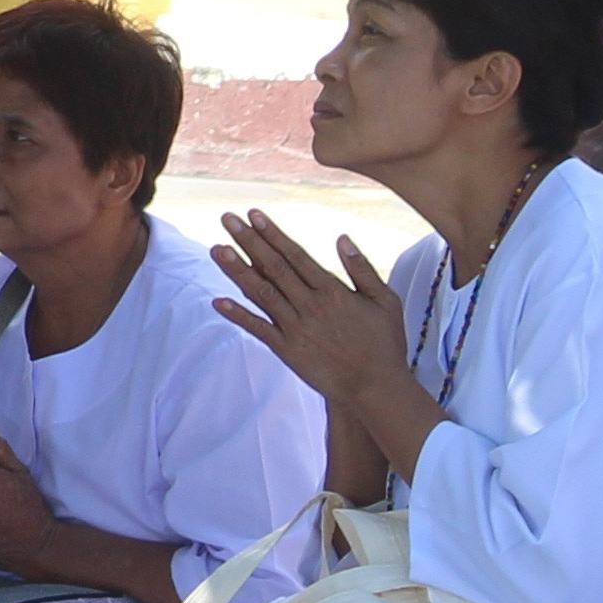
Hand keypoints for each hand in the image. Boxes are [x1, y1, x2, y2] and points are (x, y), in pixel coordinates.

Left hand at [210, 208, 411, 405]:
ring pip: (261, 294)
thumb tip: (342, 238)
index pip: (295, 255)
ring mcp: (295, 329)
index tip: (254, 215)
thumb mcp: (385, 301)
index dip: (272, 234)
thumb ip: (362, 269)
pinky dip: (238, 315)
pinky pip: (258, 329)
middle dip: (248, 241)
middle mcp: (309, 306)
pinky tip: (218, 301)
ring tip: (217, 249)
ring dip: (237, 271)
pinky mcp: (287, 351)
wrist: (374, 388)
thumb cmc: (384, 343)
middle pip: (273, 268)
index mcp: (332, 291)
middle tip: (227, 219)